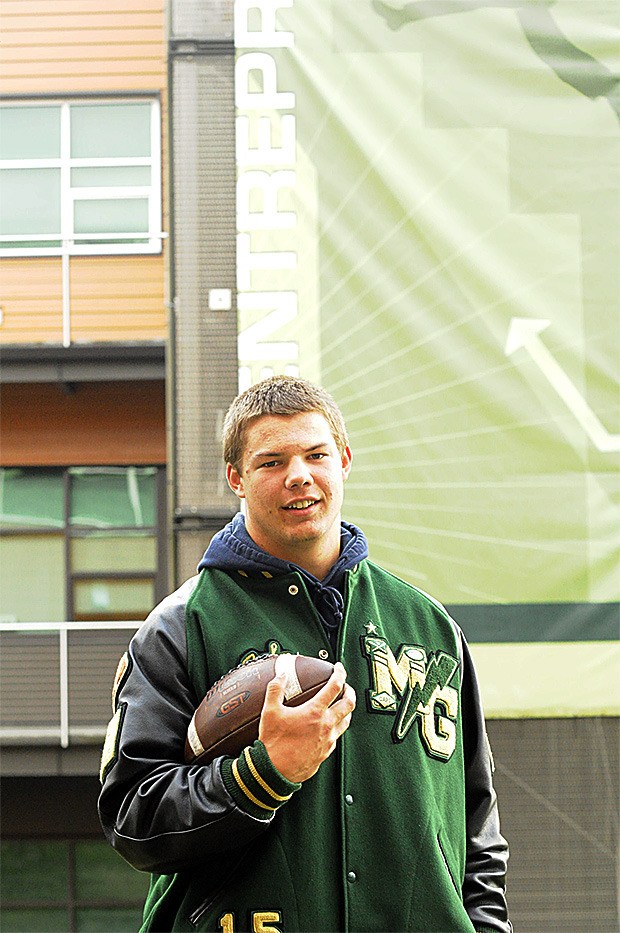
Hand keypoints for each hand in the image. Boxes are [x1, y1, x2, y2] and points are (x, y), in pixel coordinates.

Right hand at [258, 661, 355, 782]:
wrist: (275, 772)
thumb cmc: (273, 744)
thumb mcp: (270, 712)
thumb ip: (276, 689)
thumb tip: (281, 676)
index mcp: (314, 712)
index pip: (335, 686)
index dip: (340, 673)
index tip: (339, 668)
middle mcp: (326, 725)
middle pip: (349, 704)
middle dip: (350, 691)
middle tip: (346, 686)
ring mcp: (328, 740)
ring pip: (346, 721)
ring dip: (347, 710)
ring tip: (343, 705)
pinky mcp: (326, 753)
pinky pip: (337, 737)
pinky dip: (337, 727)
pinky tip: (329, 727)